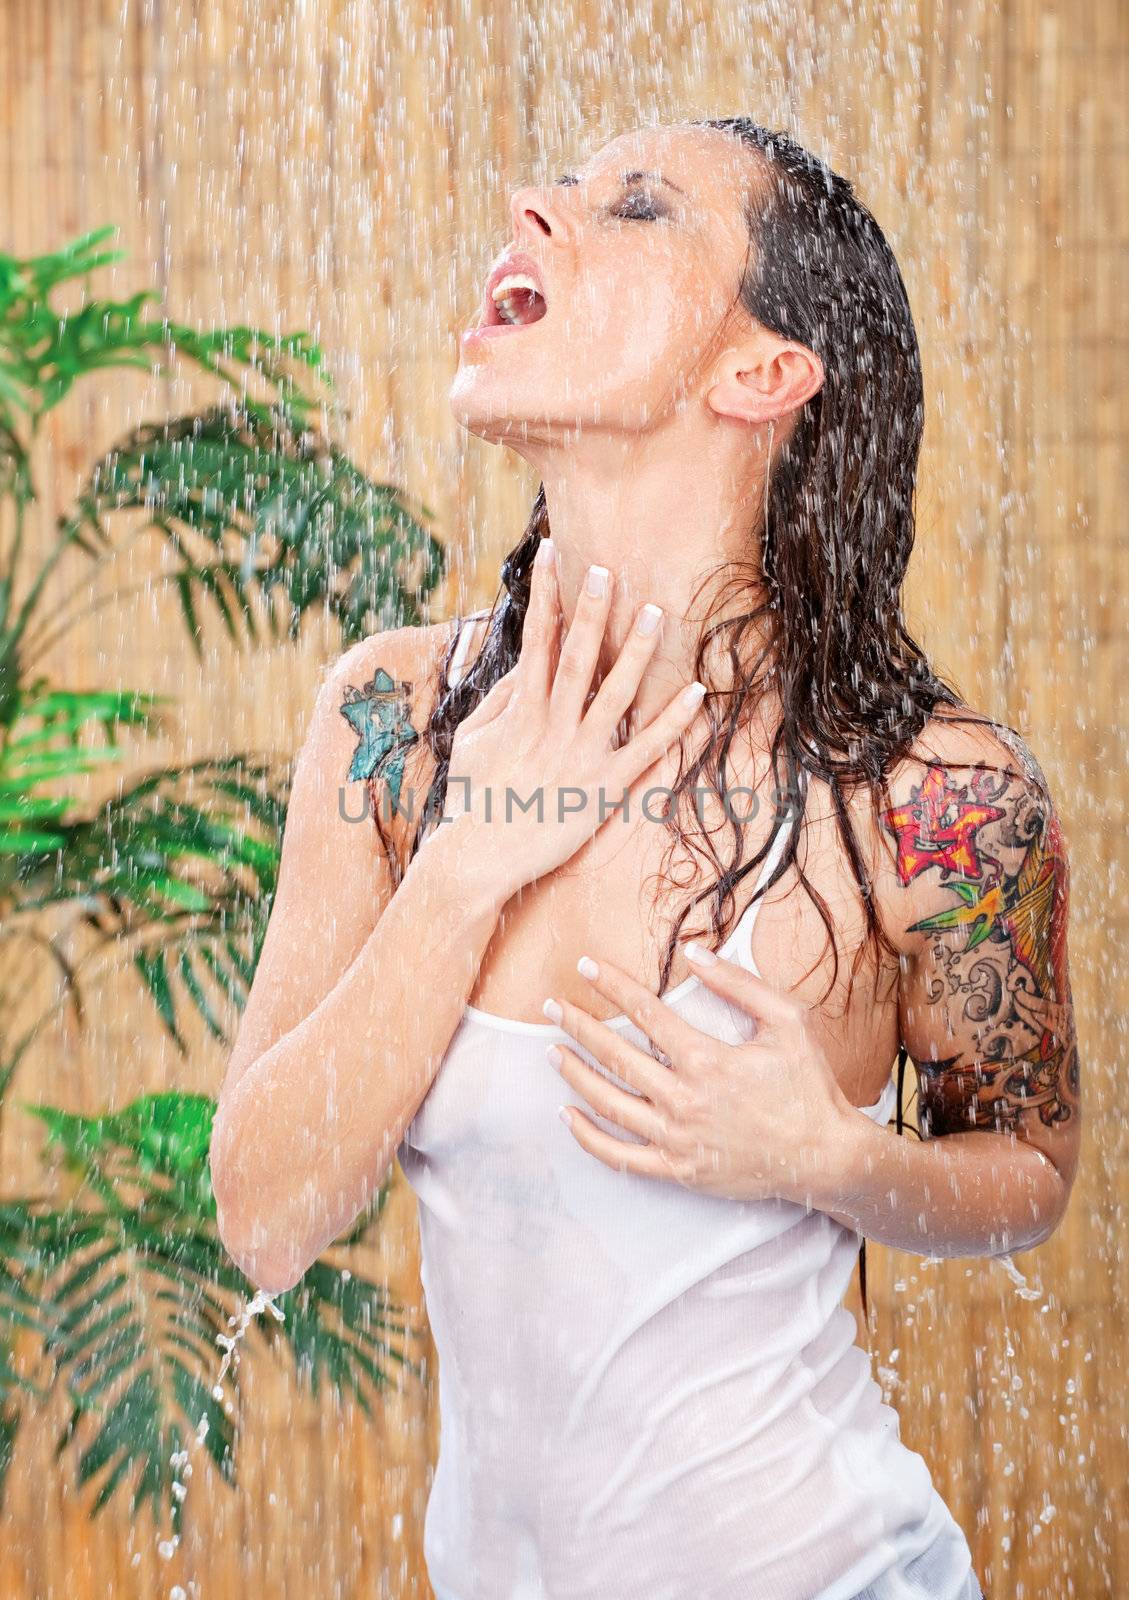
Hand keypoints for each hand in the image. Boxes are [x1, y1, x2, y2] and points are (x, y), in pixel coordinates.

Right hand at [439, 540, 706, 901]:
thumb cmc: (470, 801)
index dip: (544, 592)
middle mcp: (551, 726)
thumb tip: (524, 665)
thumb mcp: (472, 742)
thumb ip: (499, 701)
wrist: (475, 860)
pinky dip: (674, 722)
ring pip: (614, 693)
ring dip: (636, 651)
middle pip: (576, 655)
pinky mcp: (604, 789)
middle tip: (608, 569)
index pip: (535, 638)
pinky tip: (696, 694)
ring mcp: (580, 756)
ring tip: (656, 613)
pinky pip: (646, 749)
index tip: (551, 552)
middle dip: (591, 609)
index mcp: (519, 711)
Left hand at [544, 943, 864, 1205]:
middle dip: (578, 1027)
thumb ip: (740, 984)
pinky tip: (567, 1115)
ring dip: (575, 1075)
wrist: (824, 1156)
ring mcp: (678, 1139)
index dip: (613, 987)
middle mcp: (685, 1100)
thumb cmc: (809, 1086)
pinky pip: (620, 1157)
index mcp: (708, 1061)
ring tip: (551, 1051)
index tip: (587, 967)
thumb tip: (695, 952)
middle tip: (552, 1006)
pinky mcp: (678, 1170)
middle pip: (616, 1057)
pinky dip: (588, 1137)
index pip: (646, 1015)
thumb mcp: (788, 1022)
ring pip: (609, 1104)